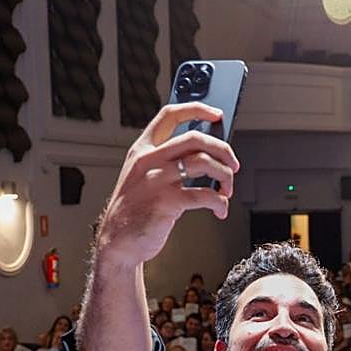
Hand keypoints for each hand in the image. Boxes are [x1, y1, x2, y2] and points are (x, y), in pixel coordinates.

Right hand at [95, 103, 239, 266]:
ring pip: (204, 162)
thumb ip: (166, 162)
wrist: (117, 241)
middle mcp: (149, 160)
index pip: (169, 116)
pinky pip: (205, 195)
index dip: (196, 109)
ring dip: (225, 175)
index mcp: (142, 149)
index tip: (217, 114)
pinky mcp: (166, 202)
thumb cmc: (134, 210)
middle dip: (223, 149)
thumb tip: (206, 157)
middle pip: (196, 138)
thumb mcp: (142, 177)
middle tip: (233, 163)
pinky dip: (220, 202)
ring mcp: (157, 179)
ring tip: (227, 189)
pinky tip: (220, 209)